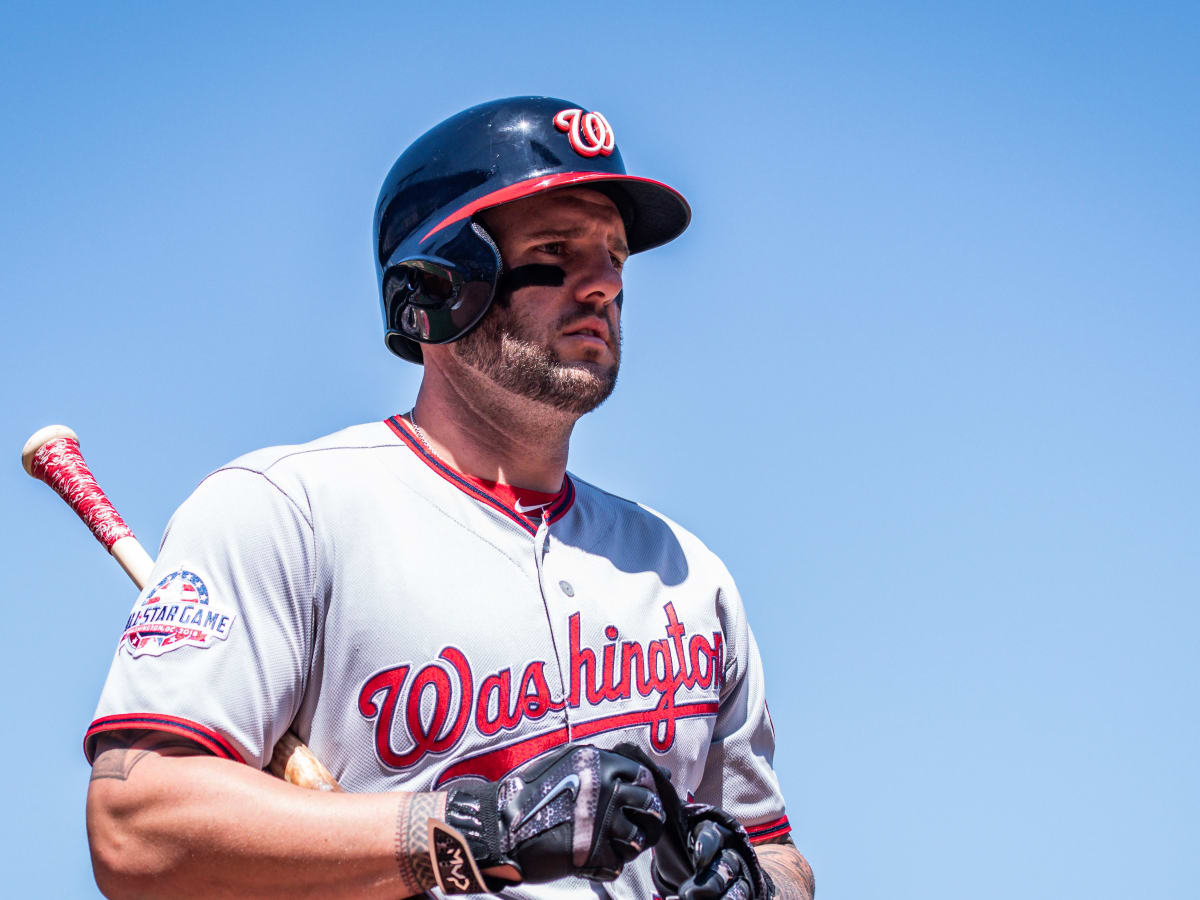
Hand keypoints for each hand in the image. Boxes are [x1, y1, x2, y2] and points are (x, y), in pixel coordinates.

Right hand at [444, 744, 665, 885]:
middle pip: (649, 805)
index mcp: (599, 764)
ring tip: (613, 843)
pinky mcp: (595, 854)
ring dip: (629, 843)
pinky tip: (593, 859)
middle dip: (648, 816)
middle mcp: (606, 790)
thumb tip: (642, 770)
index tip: (641, 796)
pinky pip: (617, 864)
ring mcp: (602, 823)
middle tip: (637, 823)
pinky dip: (608, 866)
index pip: (644, 774)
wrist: (500, 827)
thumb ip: (599, 763)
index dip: (646, 787)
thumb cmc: (528, 793)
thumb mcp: (563, 761)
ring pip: (639, 838)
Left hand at [603, 742, 770, 898]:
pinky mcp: (740, 894)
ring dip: (715, 897)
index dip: (706, 845)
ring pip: (736, 890)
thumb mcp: (673, 823)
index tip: (696, 855)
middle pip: (727, 867)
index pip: (712, 836)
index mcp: (712, 831)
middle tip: (689, 892)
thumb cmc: (686, 842)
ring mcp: (737, 878)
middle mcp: (729, 854)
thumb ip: (658, 795)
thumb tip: (631, 750)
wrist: (711, 868)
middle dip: (711, 880)